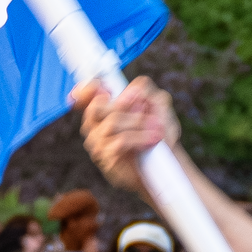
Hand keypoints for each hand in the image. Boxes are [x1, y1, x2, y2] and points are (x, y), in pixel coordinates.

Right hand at [74, 76, 180, 190]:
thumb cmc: (158, 131)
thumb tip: (134, 90)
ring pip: (111, 123)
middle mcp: (95, 124)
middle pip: (95, 107)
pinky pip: (119, 142)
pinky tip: (152, 140)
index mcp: (104, 108)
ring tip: (158, 129)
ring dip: (138, 123)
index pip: (85, 95)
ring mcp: (97, 143)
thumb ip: (146, 92)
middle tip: (144, 106)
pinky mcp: (106, 159)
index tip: (106, 88)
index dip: (88, 89)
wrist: (166, 163)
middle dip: (123, 104)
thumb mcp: (158, 105)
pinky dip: (139, 138)